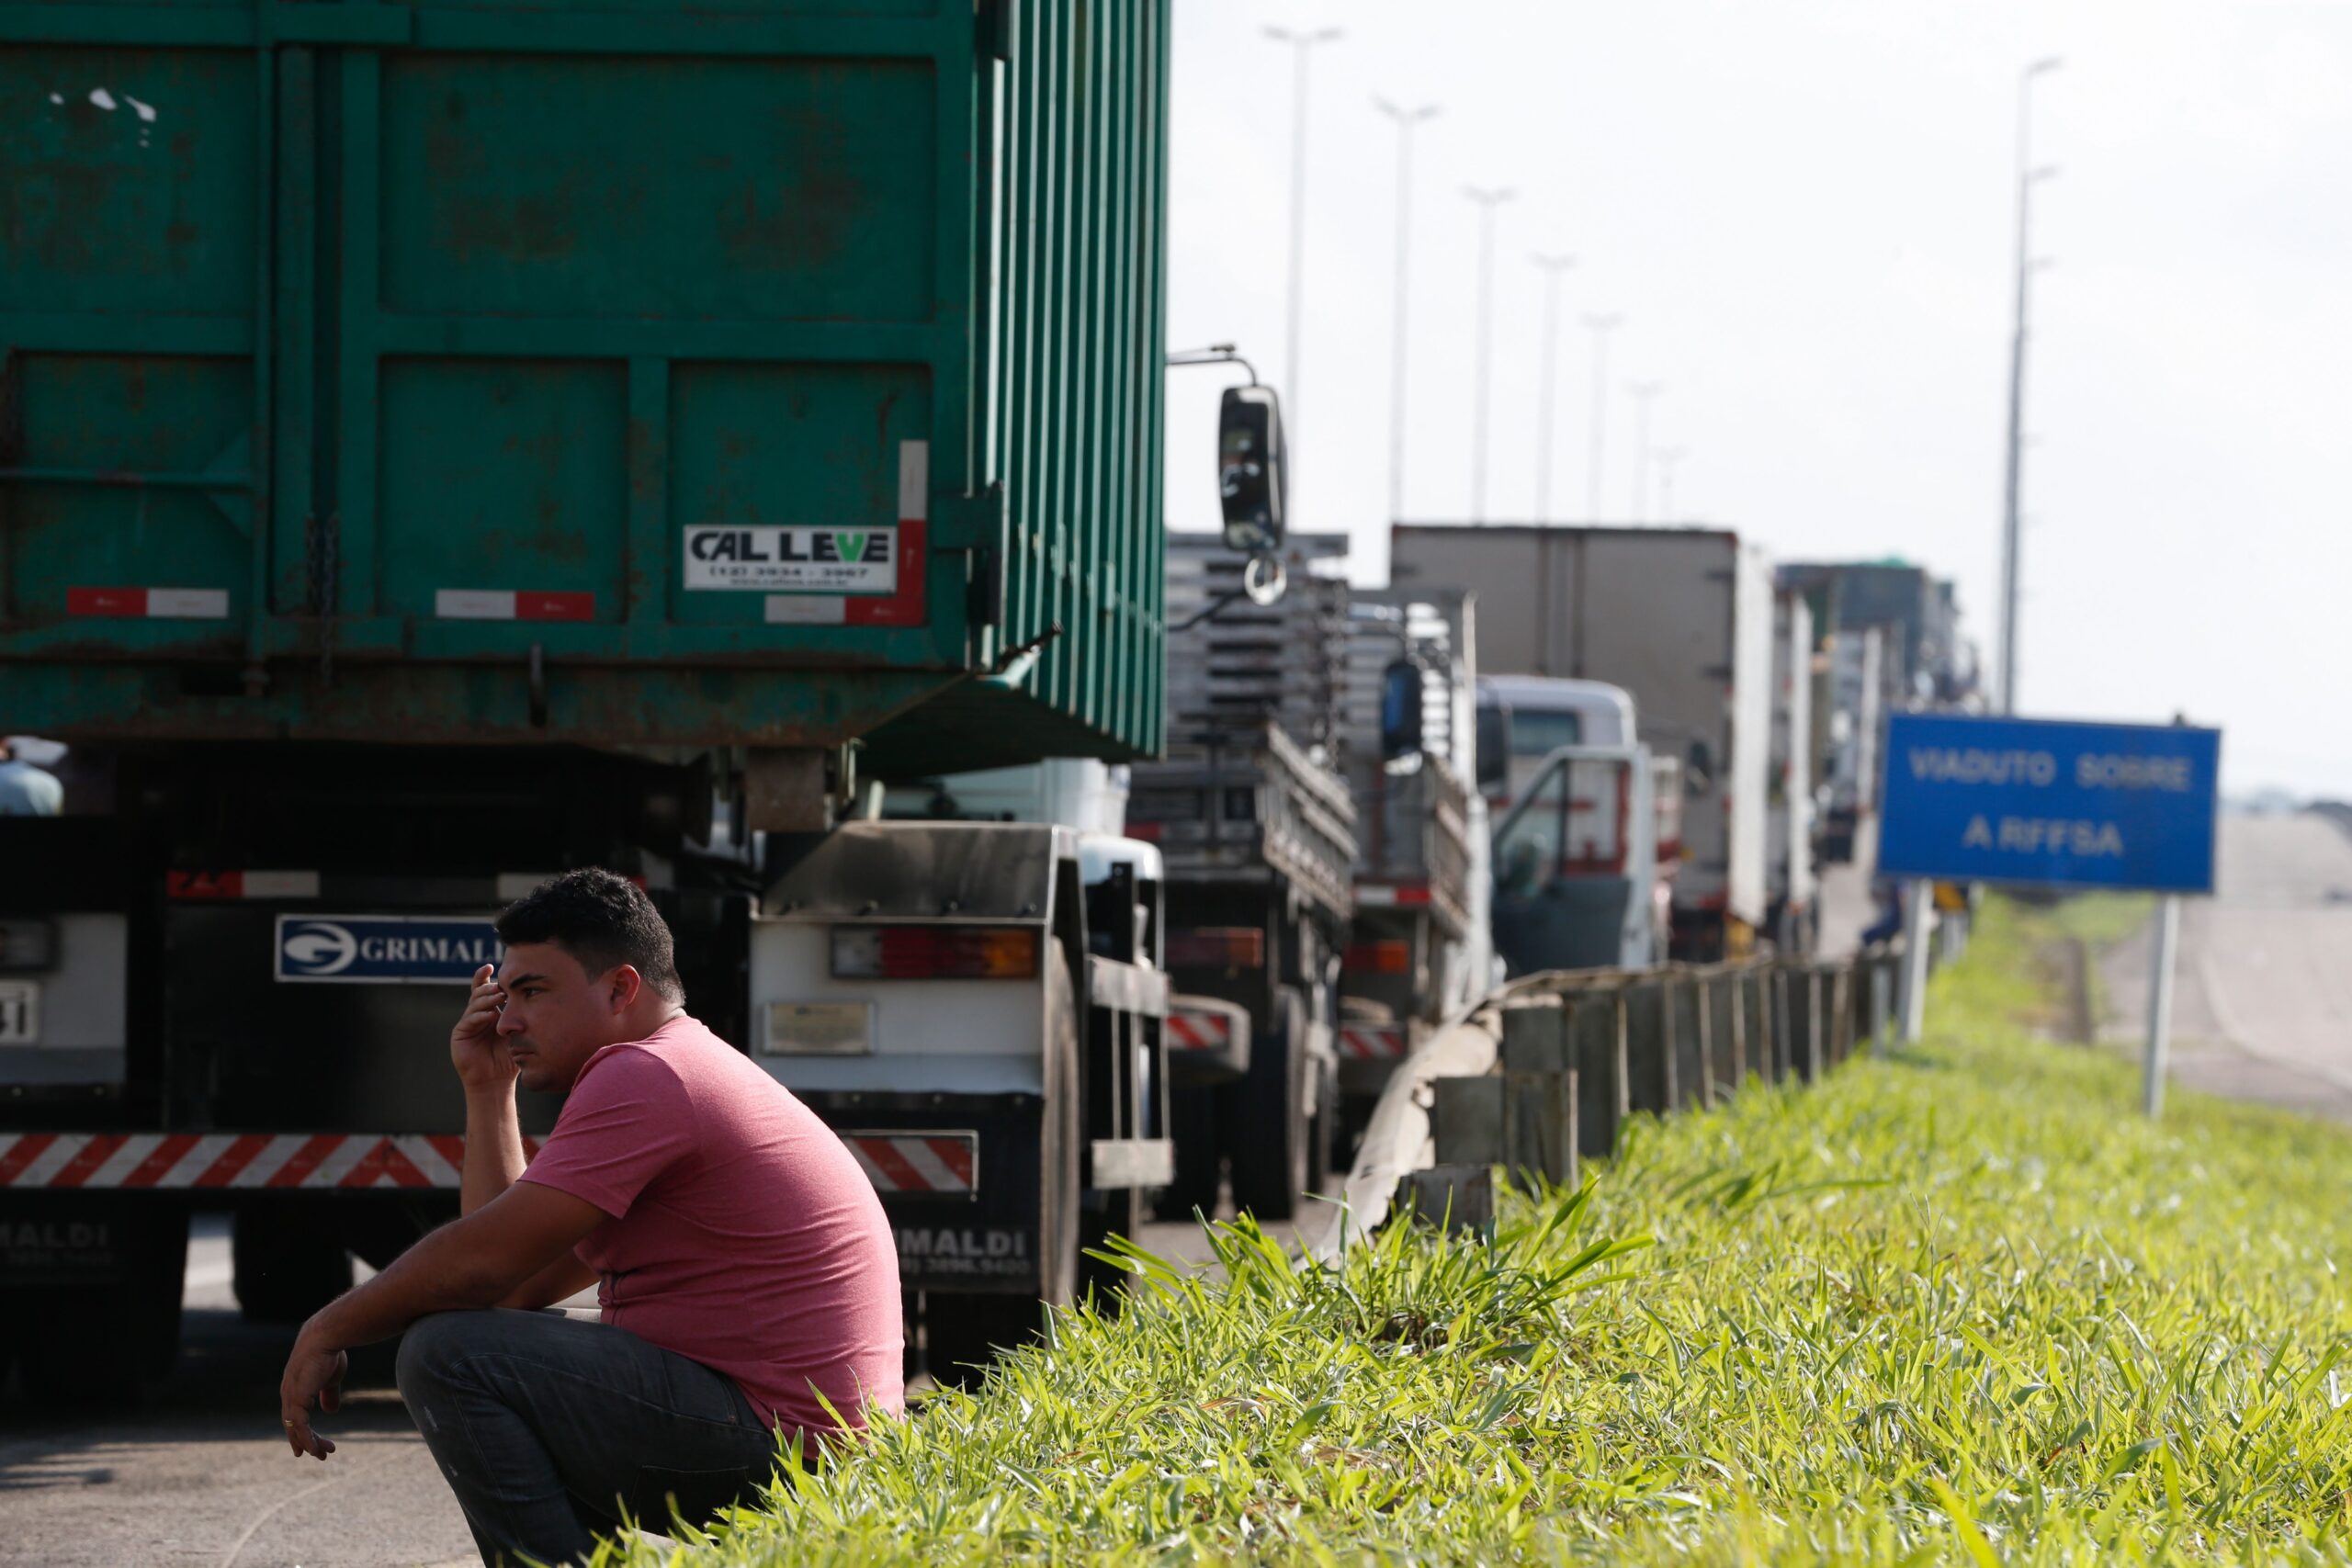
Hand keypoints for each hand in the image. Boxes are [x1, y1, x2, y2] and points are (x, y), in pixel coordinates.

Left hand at [279, 1332, 346, 1460]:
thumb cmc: (330, 1354)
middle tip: (320, 1454)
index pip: (295, 1416)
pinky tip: (315, 1448)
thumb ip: (329, 1395)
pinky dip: (307, 1439)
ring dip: (309, 1443)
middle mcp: (289, 1395)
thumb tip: (331, 1411)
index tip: (312, 1446)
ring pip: (296, 1429)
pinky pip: (300, 1426)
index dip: (302, 1431)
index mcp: (295, 1390)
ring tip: (322, 1454)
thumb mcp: (331, 1379)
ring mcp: (291, 1397)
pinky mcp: (297, 1399)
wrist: (326, 1337)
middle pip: (294, 1426)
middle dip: (306, 1441)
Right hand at [451, 964, 515, 1092]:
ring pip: (474, 1004)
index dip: (486, 977)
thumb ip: (518, 1016)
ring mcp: (467, 1024)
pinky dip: (480, 1016)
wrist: (496, 1082)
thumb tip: (530, 994)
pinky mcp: (460, 1035)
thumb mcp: (517, 1033)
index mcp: (490, 1012)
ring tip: (500, 996)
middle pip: (479, 992)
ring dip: (487, 998)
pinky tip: (491, 1015)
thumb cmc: (509, 1058)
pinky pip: (469, 1020)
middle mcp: (477, 1015)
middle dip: (490, 986)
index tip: (493, 965)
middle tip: (503, 986)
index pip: (487, 990)